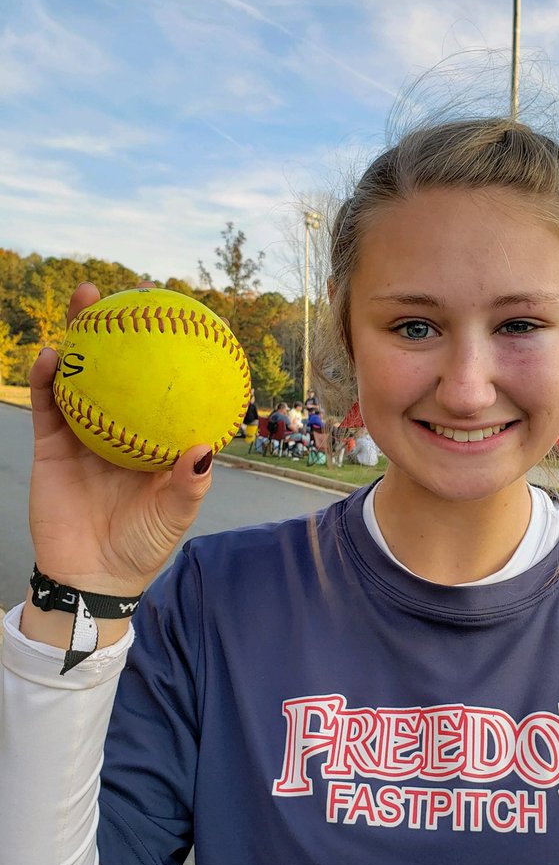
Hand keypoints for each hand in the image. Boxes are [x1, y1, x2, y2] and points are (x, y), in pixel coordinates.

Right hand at [27, 283, 214, 600]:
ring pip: (83, 372)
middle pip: (125, 366)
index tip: (187, 315)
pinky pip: (48, 403)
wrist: (90, 576)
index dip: (175, 350)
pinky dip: (48, 377)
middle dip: (128, 324)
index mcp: (155, 436)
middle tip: (137, 288)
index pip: (168, 384)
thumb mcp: (173, 515)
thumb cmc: (142, 545)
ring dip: (83, 332)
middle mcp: (122, 425)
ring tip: (88, 299)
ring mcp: (85, 430)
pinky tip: (53, 354)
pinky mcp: (51, 443)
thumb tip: (204, 448)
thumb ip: (188, 484)